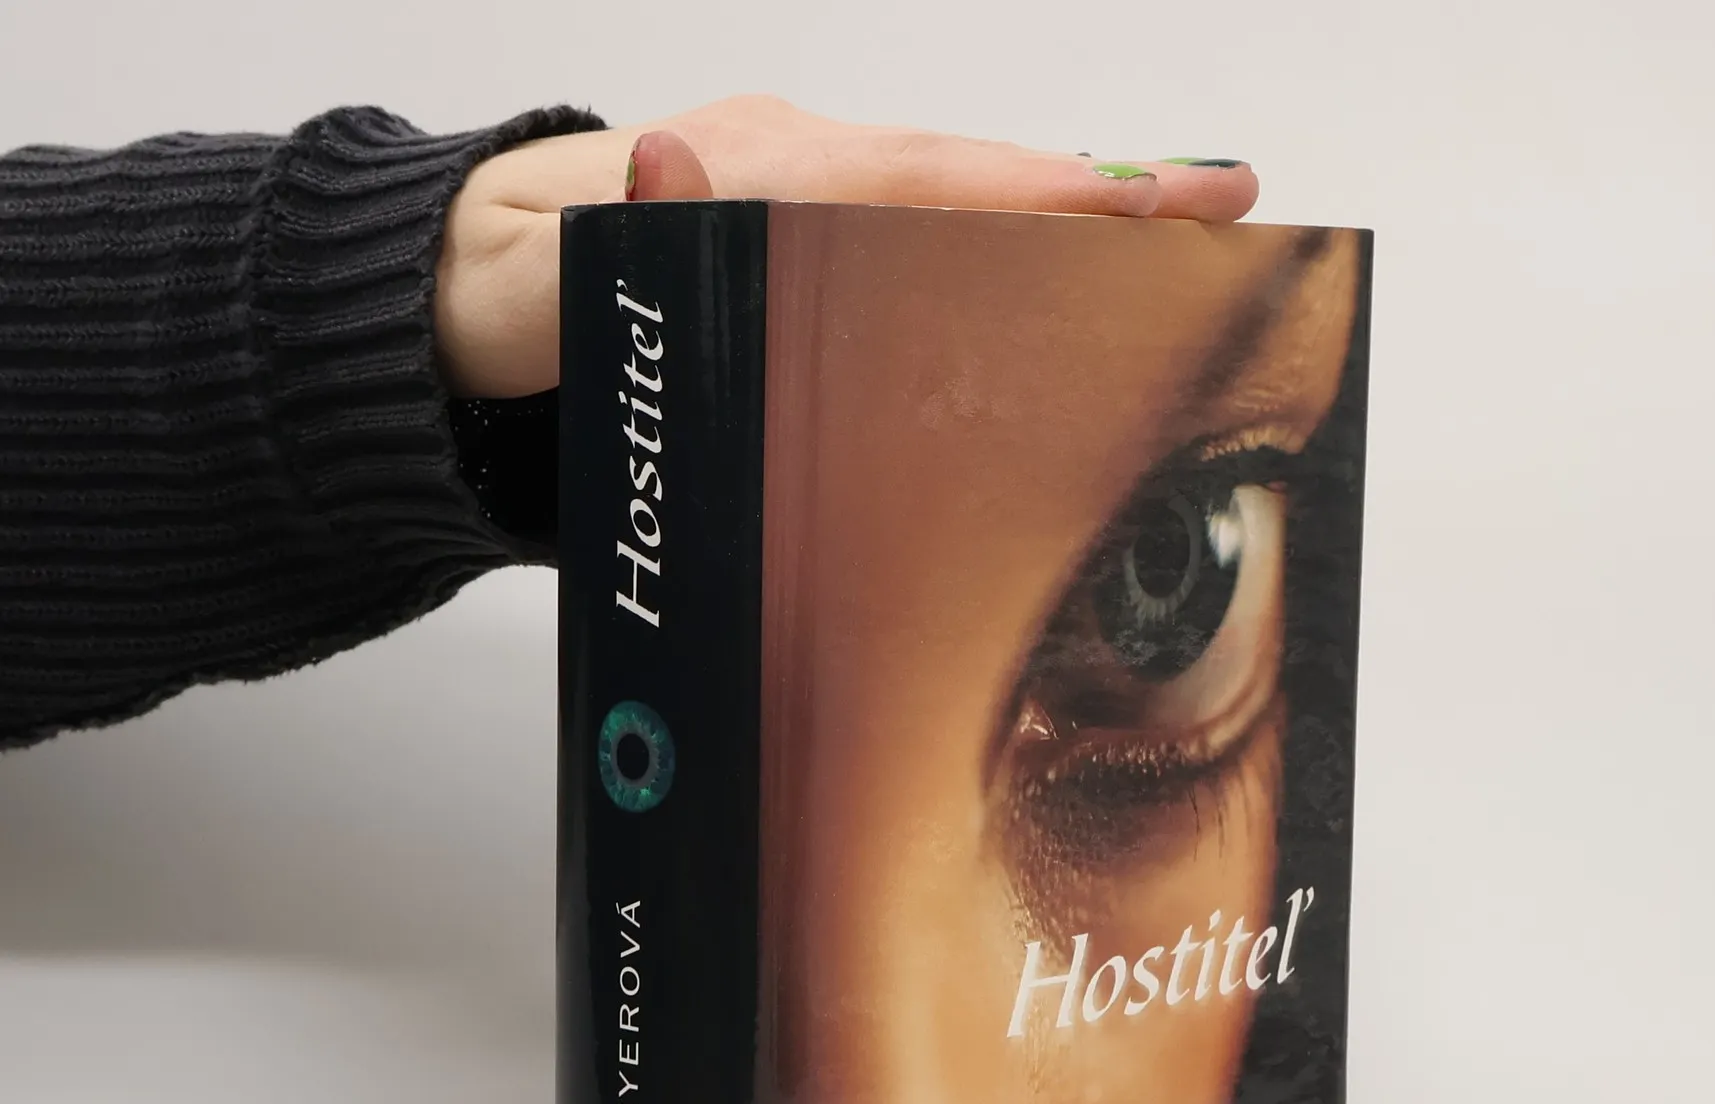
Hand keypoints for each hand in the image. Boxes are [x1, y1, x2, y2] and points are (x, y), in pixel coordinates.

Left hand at [434, 95, 1260, 397]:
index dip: (1033, 198)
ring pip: (950, 194)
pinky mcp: (795, 208)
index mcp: (740, 174)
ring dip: (1063, 212)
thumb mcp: (535, 287)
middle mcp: (781, 160)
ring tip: (1184, 228)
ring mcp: (793, 178)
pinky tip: (1062, 258)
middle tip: (1225, 206)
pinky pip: (918, 217)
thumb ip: (604, 250)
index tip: (1140, 207)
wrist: (452, 279)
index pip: (914, 184)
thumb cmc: (500, 295)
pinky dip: (1000, 230)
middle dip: (1097, 195)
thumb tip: (669, 181)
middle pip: (963, 177)